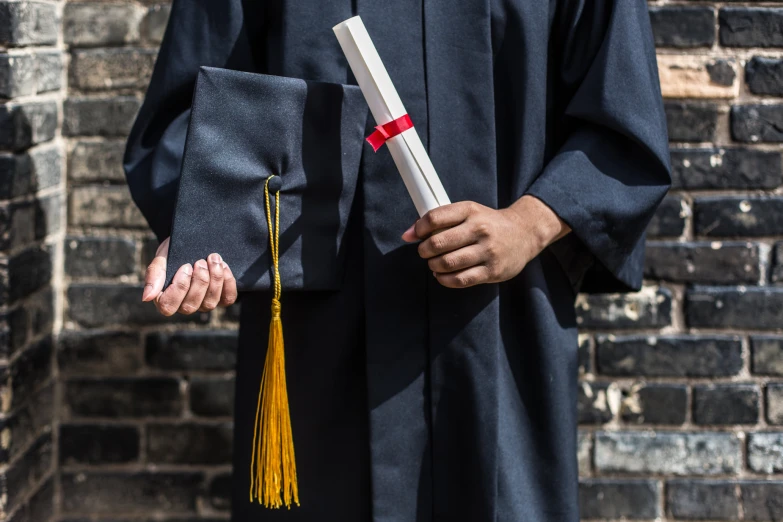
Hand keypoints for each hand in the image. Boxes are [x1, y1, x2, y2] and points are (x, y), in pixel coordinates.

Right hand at [142, 237, 237, 314]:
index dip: (179, 288)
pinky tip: (224, 266)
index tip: (185, 266)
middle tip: (200, 261)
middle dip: (199, 281)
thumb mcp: (162, 258)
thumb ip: (154, 275)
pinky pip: (228, 299)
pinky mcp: (221, 298)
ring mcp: (204, 303)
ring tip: (213, 259)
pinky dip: (228, 282)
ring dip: (214, 279)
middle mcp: (185, 305)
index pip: (168, 306)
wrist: (193, 242)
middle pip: (191, 305)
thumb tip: (146, 298)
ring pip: (210, 303)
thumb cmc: (174, 252)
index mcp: (166, 298)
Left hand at [401, 196, 569, 287]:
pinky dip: (444, 279)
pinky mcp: (492, 271)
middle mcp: (480, 229)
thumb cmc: (489, 224)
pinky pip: (460, 280)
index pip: (435, 217)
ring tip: (434, 264)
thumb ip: (440, 220)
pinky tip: (442, 275)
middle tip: (425, 252)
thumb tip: (407, 234)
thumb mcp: (469, 213)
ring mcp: (487, 251)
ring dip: (433, 265)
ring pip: (448, 263)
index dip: (419, 228)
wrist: (524, 233)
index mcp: (471, 210)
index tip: (414, 235)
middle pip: (438, 242)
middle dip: (424, 250)